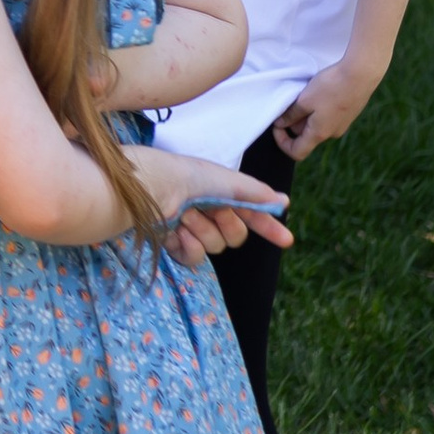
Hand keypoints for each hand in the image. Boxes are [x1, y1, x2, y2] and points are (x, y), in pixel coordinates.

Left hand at [145, 149, 290, 265]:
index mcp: (217, 193)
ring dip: (203, 231)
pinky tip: (176, 232)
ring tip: (185, 215)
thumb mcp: (224, 179)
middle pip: (235, 236)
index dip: (267, 227)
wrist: (148, 187)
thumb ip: (254, 192)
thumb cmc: (183, 176)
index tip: (286, 240)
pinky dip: (188, 246)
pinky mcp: (172, 243)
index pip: (249, 214)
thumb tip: (283, 201)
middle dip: (228, 225)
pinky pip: (194, 258)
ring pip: (215, 247)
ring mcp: (188, 228)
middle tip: (214, 211)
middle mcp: (205, 211)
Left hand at [268, 56, 380, 157]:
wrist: (361, 75)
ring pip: (316, 124)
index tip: (277, 125)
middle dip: (294, 122)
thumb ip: (291, 115)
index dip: (282, 142)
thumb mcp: (304, 100)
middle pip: (306, 136)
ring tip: (306, 94)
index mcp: (319, 133)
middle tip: (291, 101)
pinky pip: (327, 117)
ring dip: (306, 113)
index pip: (297, 152)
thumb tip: (281, 125)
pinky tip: (320, 92)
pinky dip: (318, 108)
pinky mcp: (348, 114)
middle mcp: (332, 133)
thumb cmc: (331, 87)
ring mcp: (342, 124)